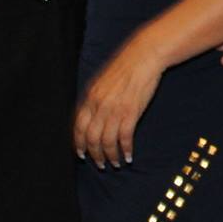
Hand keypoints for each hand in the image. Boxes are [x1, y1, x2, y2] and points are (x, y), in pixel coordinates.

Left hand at [73, 45, 162, 167]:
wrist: (143, 57)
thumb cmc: (125, 67)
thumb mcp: (102, 82)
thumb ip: (95, 99)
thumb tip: (91, 116)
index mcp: (90, 97)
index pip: (79, 127)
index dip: (79, 143)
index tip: (82, 154)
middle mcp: (99, 106)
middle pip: (92, 138)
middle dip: (94, 155)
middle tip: (100, 164)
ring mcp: (115, 110)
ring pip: (107, 142)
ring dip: (110, 156)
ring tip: (115, 163)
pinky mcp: (131, 113)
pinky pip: (125, 138)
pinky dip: (126, 150)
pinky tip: (128, 156)